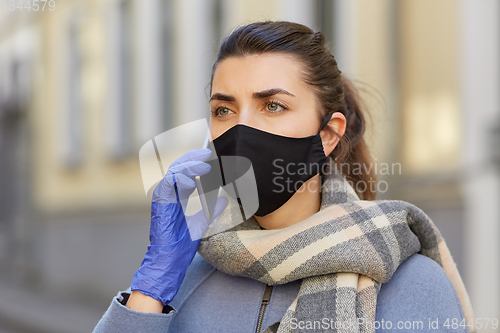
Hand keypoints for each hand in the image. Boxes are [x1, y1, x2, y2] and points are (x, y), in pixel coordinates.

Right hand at [131, 149, 226, 304]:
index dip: (197, 162)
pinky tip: (194, 182)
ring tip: (206, 165)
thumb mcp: (202, 222)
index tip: (211, 157)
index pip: (186, 171)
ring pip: (174, 170)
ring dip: (190, 165)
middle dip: (194, 157)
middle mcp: (169, 193)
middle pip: (179, 166)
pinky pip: (169, 182)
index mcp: (177, 196)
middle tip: (208, 152)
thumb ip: (211, 209)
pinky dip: (181, 179)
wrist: (170, 259)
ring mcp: (163, 195)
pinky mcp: (159, 200)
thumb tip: (222, 198)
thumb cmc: (181, 244)